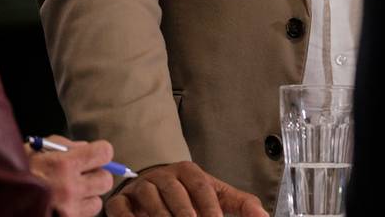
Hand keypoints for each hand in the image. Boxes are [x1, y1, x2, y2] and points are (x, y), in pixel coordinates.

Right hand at [25, 134, 114, 216]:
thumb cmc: (13, 173)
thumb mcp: (33, 150)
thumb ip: (63, 145)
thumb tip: (86, 148)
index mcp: (62, 164)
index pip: (104, 153)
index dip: (100, 153)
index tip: (93, 156)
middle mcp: (69, 187)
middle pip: (105, 179)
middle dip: (95, 176)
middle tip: (81, 177)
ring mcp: (68, 209)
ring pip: (97, 201)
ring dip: (87, 197)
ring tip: (69, 194)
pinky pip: (85, 216)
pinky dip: (78, 211)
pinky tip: (63, 206)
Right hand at [105, 161, 268, 216]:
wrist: (153, 183)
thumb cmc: (188, 193)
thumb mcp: (215, 195)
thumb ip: (240, 204)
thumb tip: (264, 216)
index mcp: (189, 171)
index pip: (201, 187)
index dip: (209, 206)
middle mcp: (164, 176)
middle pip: (175, 193)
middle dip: (185, 214)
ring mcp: (142, 187)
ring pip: (150, 199)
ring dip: (159, 216)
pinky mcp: (122, 200)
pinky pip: (121, 208)